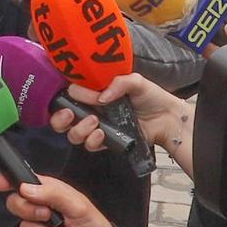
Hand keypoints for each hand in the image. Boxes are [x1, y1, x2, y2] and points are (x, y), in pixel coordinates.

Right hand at [7, 176, 116, 226]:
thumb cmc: (94, 226)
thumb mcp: (78, 205)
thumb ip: (52, 194)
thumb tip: (25, 188)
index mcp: (50, 192)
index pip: (25, 182)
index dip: (11, 182)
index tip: (0, 184)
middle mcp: (41, 208)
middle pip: (16, 204)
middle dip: (30, 211)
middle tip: (47, 215)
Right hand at [47, 72, 186, 158]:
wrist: (167, 118)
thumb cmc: (151, 96)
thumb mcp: (136, 81)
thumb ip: (118, 83)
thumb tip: (101, 97)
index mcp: (94, 92)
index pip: (70, 95)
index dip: (65, 96)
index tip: (70, 94)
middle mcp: (91, 110)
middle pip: (62, 119)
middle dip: (59, 118)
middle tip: (70, 114)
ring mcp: (98, 127)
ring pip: (73, 134)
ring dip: (79, 129)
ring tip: (94, 122)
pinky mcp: (106, 142)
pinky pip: (90, 146)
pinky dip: (92, 141)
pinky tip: (102, 134)